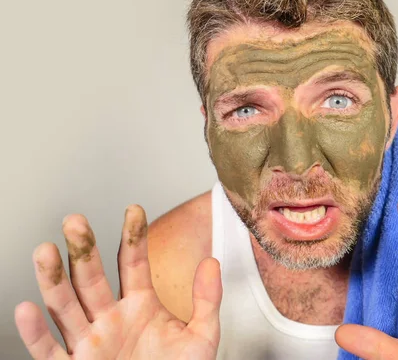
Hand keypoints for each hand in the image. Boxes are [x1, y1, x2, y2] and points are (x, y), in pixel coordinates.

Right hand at [15, 205, 221, 359]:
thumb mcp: (201, 337)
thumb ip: (207, 300)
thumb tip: (212, 262)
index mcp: (139, 305)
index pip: (132, 262)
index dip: (133, 236)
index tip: (134, 210)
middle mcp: (109, 318)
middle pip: (92, 278)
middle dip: (83, 249)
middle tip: (76, 221)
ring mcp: (90, 342)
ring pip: (66, 307)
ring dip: (53, 281)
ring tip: (45, 251)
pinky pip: (49, 352)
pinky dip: (37, 333)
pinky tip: (27, 310)